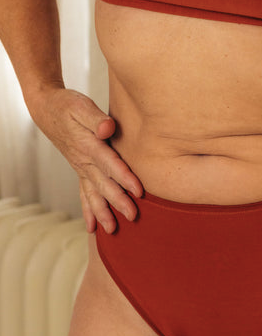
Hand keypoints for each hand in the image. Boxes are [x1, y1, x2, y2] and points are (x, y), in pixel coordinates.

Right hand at [29, 86, 142, 233]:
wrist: (47, 109)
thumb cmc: (68, 105)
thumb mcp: (81, 105)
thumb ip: (96, 118)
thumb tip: (108, 128)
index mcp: (88, 144)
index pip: (109, 163)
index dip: (124, 177)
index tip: (139, 191)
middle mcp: (84, 160)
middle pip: (103, 183)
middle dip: (118, 201)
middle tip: (133, 217)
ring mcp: (80, 166)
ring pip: (92, 193)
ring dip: (103, 211)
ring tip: (113, 230)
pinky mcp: (80, 168)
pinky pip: (83, 193)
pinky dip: (88, 210)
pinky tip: (92, 227)